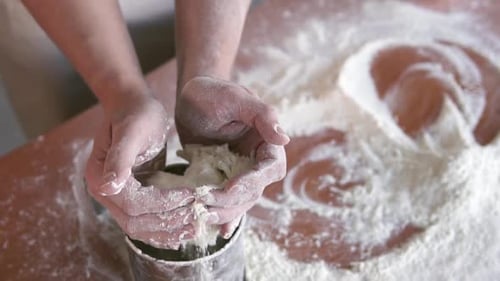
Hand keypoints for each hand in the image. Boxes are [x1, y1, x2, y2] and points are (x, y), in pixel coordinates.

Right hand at [85, 91, 194, 248]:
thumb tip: (109, 187)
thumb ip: (120, 159)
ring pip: (141, 227)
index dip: (163, 204)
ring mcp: (118, 198)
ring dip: (169, 231)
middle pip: (135, 222)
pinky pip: (147, 221)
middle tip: (197, 216)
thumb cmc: (135, 113)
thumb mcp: (131, 131)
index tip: (189, 196)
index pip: (133, 204)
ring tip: (196, 227)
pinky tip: (184, 228)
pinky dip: (165, 228)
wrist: (133, 106)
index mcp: (99, 177)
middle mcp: (105, 193)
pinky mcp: (133, 198)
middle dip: (168, 222)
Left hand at [175, 76, 288, 237]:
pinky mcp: (223, 178)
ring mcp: (240, 171)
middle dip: (232, 200)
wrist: (191, 98)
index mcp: (266, 142)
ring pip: (241, 200)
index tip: (229, 188)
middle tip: (205, 202)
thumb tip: (284, 139)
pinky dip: (226, 216)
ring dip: (225, 211)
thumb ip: (262, 114)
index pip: (269, 168)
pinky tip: (220, 231)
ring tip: (204, 216)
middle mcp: (257, 160)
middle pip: (255, 190)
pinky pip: (229, 200)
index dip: (252, 181)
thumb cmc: (213, 93)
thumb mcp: (235, 97)